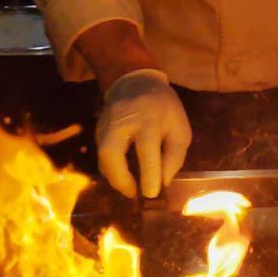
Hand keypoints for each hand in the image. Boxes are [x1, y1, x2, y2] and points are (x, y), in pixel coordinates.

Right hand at [96, 69, 191, 197]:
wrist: (135, 82)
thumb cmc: (163, 108)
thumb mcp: (179, 128)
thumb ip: (174, 155)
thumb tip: (163, 182)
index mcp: (149, 119)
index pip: (146, 150)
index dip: (149, 174)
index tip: (151, 193)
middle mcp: (123, 121)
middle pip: (111, 153)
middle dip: (120, 178)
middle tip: (133, 194)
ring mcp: (106, 124)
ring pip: (102, 155)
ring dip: (114, 176)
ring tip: (128, 188)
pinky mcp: (98, 129)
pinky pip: (100, 154)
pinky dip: (110, 169)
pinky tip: (120, 176)